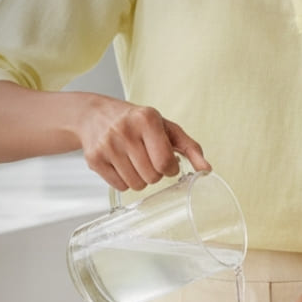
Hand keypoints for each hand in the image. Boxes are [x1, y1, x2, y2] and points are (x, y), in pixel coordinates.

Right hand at [75, 96, 209, 190]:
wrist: (95, 114)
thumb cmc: (137, 122)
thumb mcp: (166, 127)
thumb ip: (190, 148)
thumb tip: (207, 170)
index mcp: (146, 119)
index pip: (165, 161)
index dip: (171, 168)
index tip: (167, 162)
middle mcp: (125, 130)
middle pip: (152, 176)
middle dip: (156, 173)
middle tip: (149, 159)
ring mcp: (107, 145)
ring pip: (136, 185)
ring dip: (141, 179)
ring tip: (136, 162)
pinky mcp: (94, 159)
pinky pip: (120, 186)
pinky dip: (125, 181)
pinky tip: (122, 164)